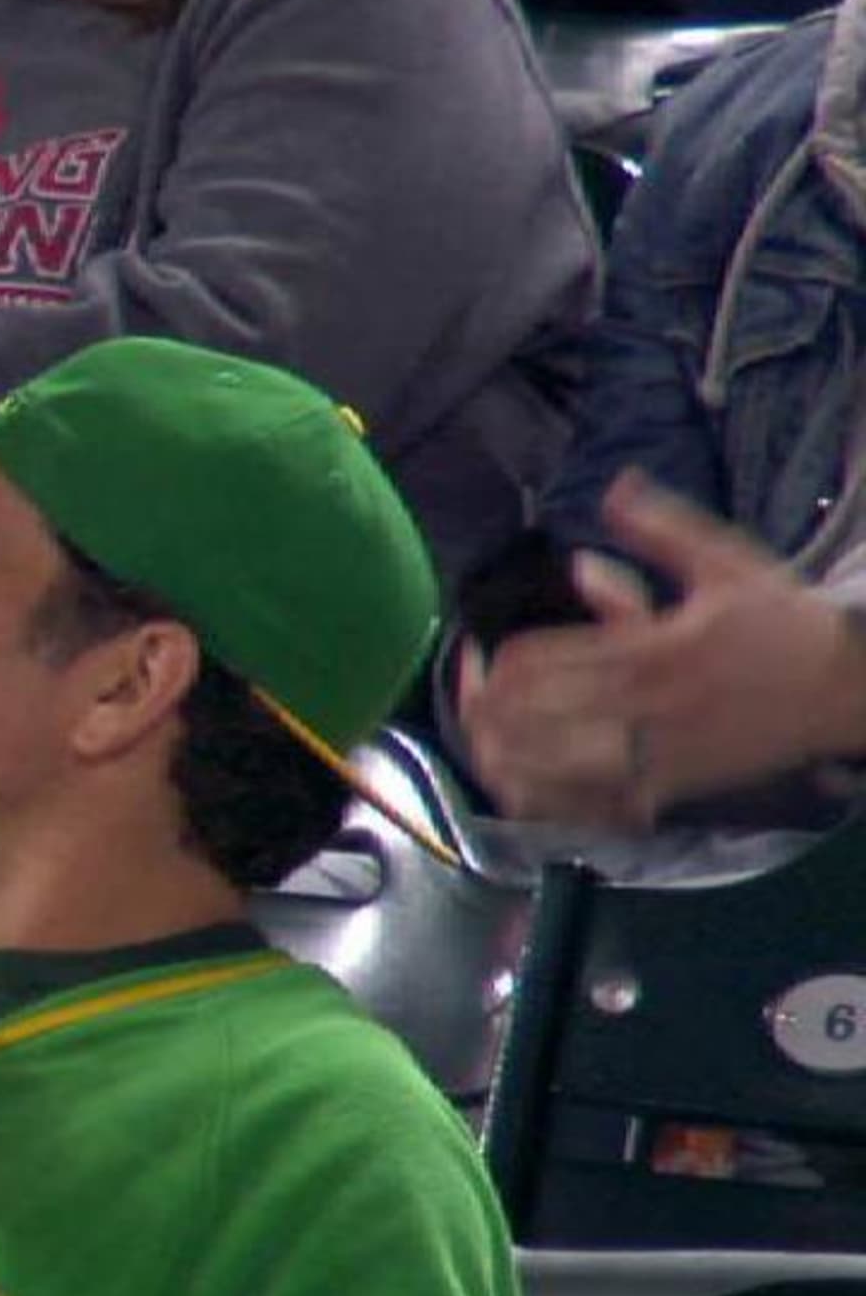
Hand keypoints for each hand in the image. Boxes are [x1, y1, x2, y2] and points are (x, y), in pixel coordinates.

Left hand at [458, 469, 865, 828]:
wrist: (846, 686)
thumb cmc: (784, 622)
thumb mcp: (725, 561)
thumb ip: (660, 528)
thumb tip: (613, 486)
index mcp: (645, 647)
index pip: (537, 661)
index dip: (493, 663)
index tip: (479, 653)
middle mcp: (643, 704)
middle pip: (528, 718)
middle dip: (483, 711)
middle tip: (468, 699)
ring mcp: (656, 753)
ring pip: (550, 770)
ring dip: (505, 758)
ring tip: (482, 743)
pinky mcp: (672, 789)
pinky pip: (594, 808)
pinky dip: (553, 804)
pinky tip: (525, 792)